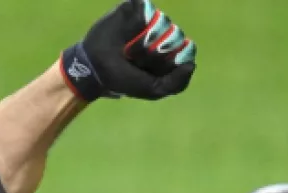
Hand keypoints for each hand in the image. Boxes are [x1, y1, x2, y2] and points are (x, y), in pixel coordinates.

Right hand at [60, 0, 195, 101]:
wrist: (95, 68)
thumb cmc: (124, 79)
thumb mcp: (153, 89)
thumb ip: (177, 83)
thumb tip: (192, 63)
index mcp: (170, 52)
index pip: (186, 50)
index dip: (172, 61)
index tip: (155, 70)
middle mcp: (162, 34)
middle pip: (176, 36)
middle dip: (158, 53)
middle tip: (139, 61)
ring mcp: (150, 19)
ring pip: (164, 22)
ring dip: (146, 42)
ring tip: (130, 51)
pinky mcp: (136, 7)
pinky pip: (149, 10)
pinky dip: (140, 26)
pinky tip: (128, 37)